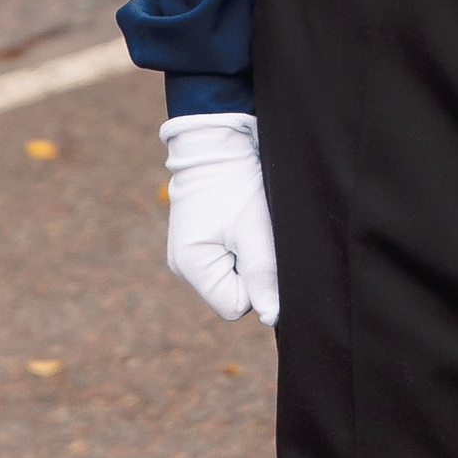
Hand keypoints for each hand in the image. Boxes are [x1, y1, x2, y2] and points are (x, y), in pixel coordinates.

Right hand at [160, 112, 278, 325]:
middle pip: (233, 293)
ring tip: (245, 223)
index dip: (257, 284)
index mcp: (191, 266)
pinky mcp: (197, 241)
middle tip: (253, 231)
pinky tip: (239, 222)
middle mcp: (184, 266)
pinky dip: (239, 246)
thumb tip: (273, 317)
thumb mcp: (255, 230)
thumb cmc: (235, 182)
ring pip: (232, 276)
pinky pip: (226, 259)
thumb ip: (263, 277)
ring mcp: (188, 254)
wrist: (217, 140)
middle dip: (251, 269)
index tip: (259, 248)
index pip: (236, 306)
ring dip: (246, 256)